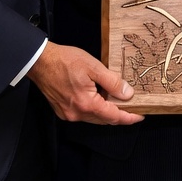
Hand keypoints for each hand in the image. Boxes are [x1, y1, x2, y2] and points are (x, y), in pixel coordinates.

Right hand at [27, 41, 142, 124]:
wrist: (41, 61)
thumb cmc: (64, 61)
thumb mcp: (93, 66)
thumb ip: (112, 82)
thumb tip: (127, 94)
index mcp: (86, 104)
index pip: (113, 116)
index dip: (129, 117)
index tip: (140, 116)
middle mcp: (77, 113)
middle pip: (104, 120)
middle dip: (119, 114)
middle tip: (131, 106)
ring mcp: (68, 114)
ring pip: (94, 118)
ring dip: (106, 111)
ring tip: (115, 98)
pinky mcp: (63, 111)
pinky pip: (84, 114)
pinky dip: (94, 108)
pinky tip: (98, 96)